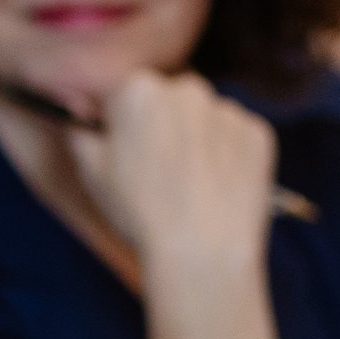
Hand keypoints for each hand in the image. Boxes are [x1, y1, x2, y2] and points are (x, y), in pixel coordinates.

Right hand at [66, 71, 274, 269]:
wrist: (203, 249)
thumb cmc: (139, 211)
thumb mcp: (90, 172)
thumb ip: (81, 133)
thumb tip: (81, 118)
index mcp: (138, 90)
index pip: (119, 93)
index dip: (115, 122)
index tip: (117, 147)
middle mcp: (187, 88)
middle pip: (166, 98)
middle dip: (158, 124)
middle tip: (152, 169)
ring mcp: (228, 109)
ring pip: (202, 117)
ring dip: (192, 138)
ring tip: (186, 184)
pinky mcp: (258, 133)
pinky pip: (233, 135)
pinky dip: (223, 154)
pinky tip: (212, 186)